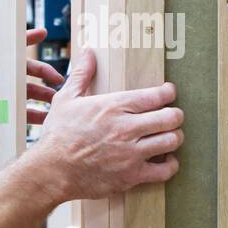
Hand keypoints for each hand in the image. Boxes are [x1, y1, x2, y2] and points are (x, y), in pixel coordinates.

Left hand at [0, 28, 63, 162]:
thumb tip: (9, 78)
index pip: (9, 52)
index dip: (25, 40)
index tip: (41, 33)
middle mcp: (0, 84)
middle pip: (27, 70)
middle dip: (44, 72)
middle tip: (58, 79)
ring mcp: (8, 98)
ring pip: (32, 90)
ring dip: (45, 94)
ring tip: (56, 101)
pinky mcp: (12, 113)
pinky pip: (31, 109)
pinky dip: (42, 112)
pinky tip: (49, 116)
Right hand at [35, 48, 182, 200]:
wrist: (51, 171)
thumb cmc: (58, 135)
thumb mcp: (66, 99)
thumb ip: (82, 74)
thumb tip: (87, 52)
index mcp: (114, 106)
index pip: (157, 95)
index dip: (168, 92)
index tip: (169, 92)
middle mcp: (127, 128)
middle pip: (171, 117)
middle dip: (176, 115)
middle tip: (173, 115)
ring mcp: (131, 153)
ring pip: (171, 141)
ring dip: (175, 137)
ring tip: (170, 136)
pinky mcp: (132, 176)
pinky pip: (165, 170)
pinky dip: (171, 164)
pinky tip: (165, 159)